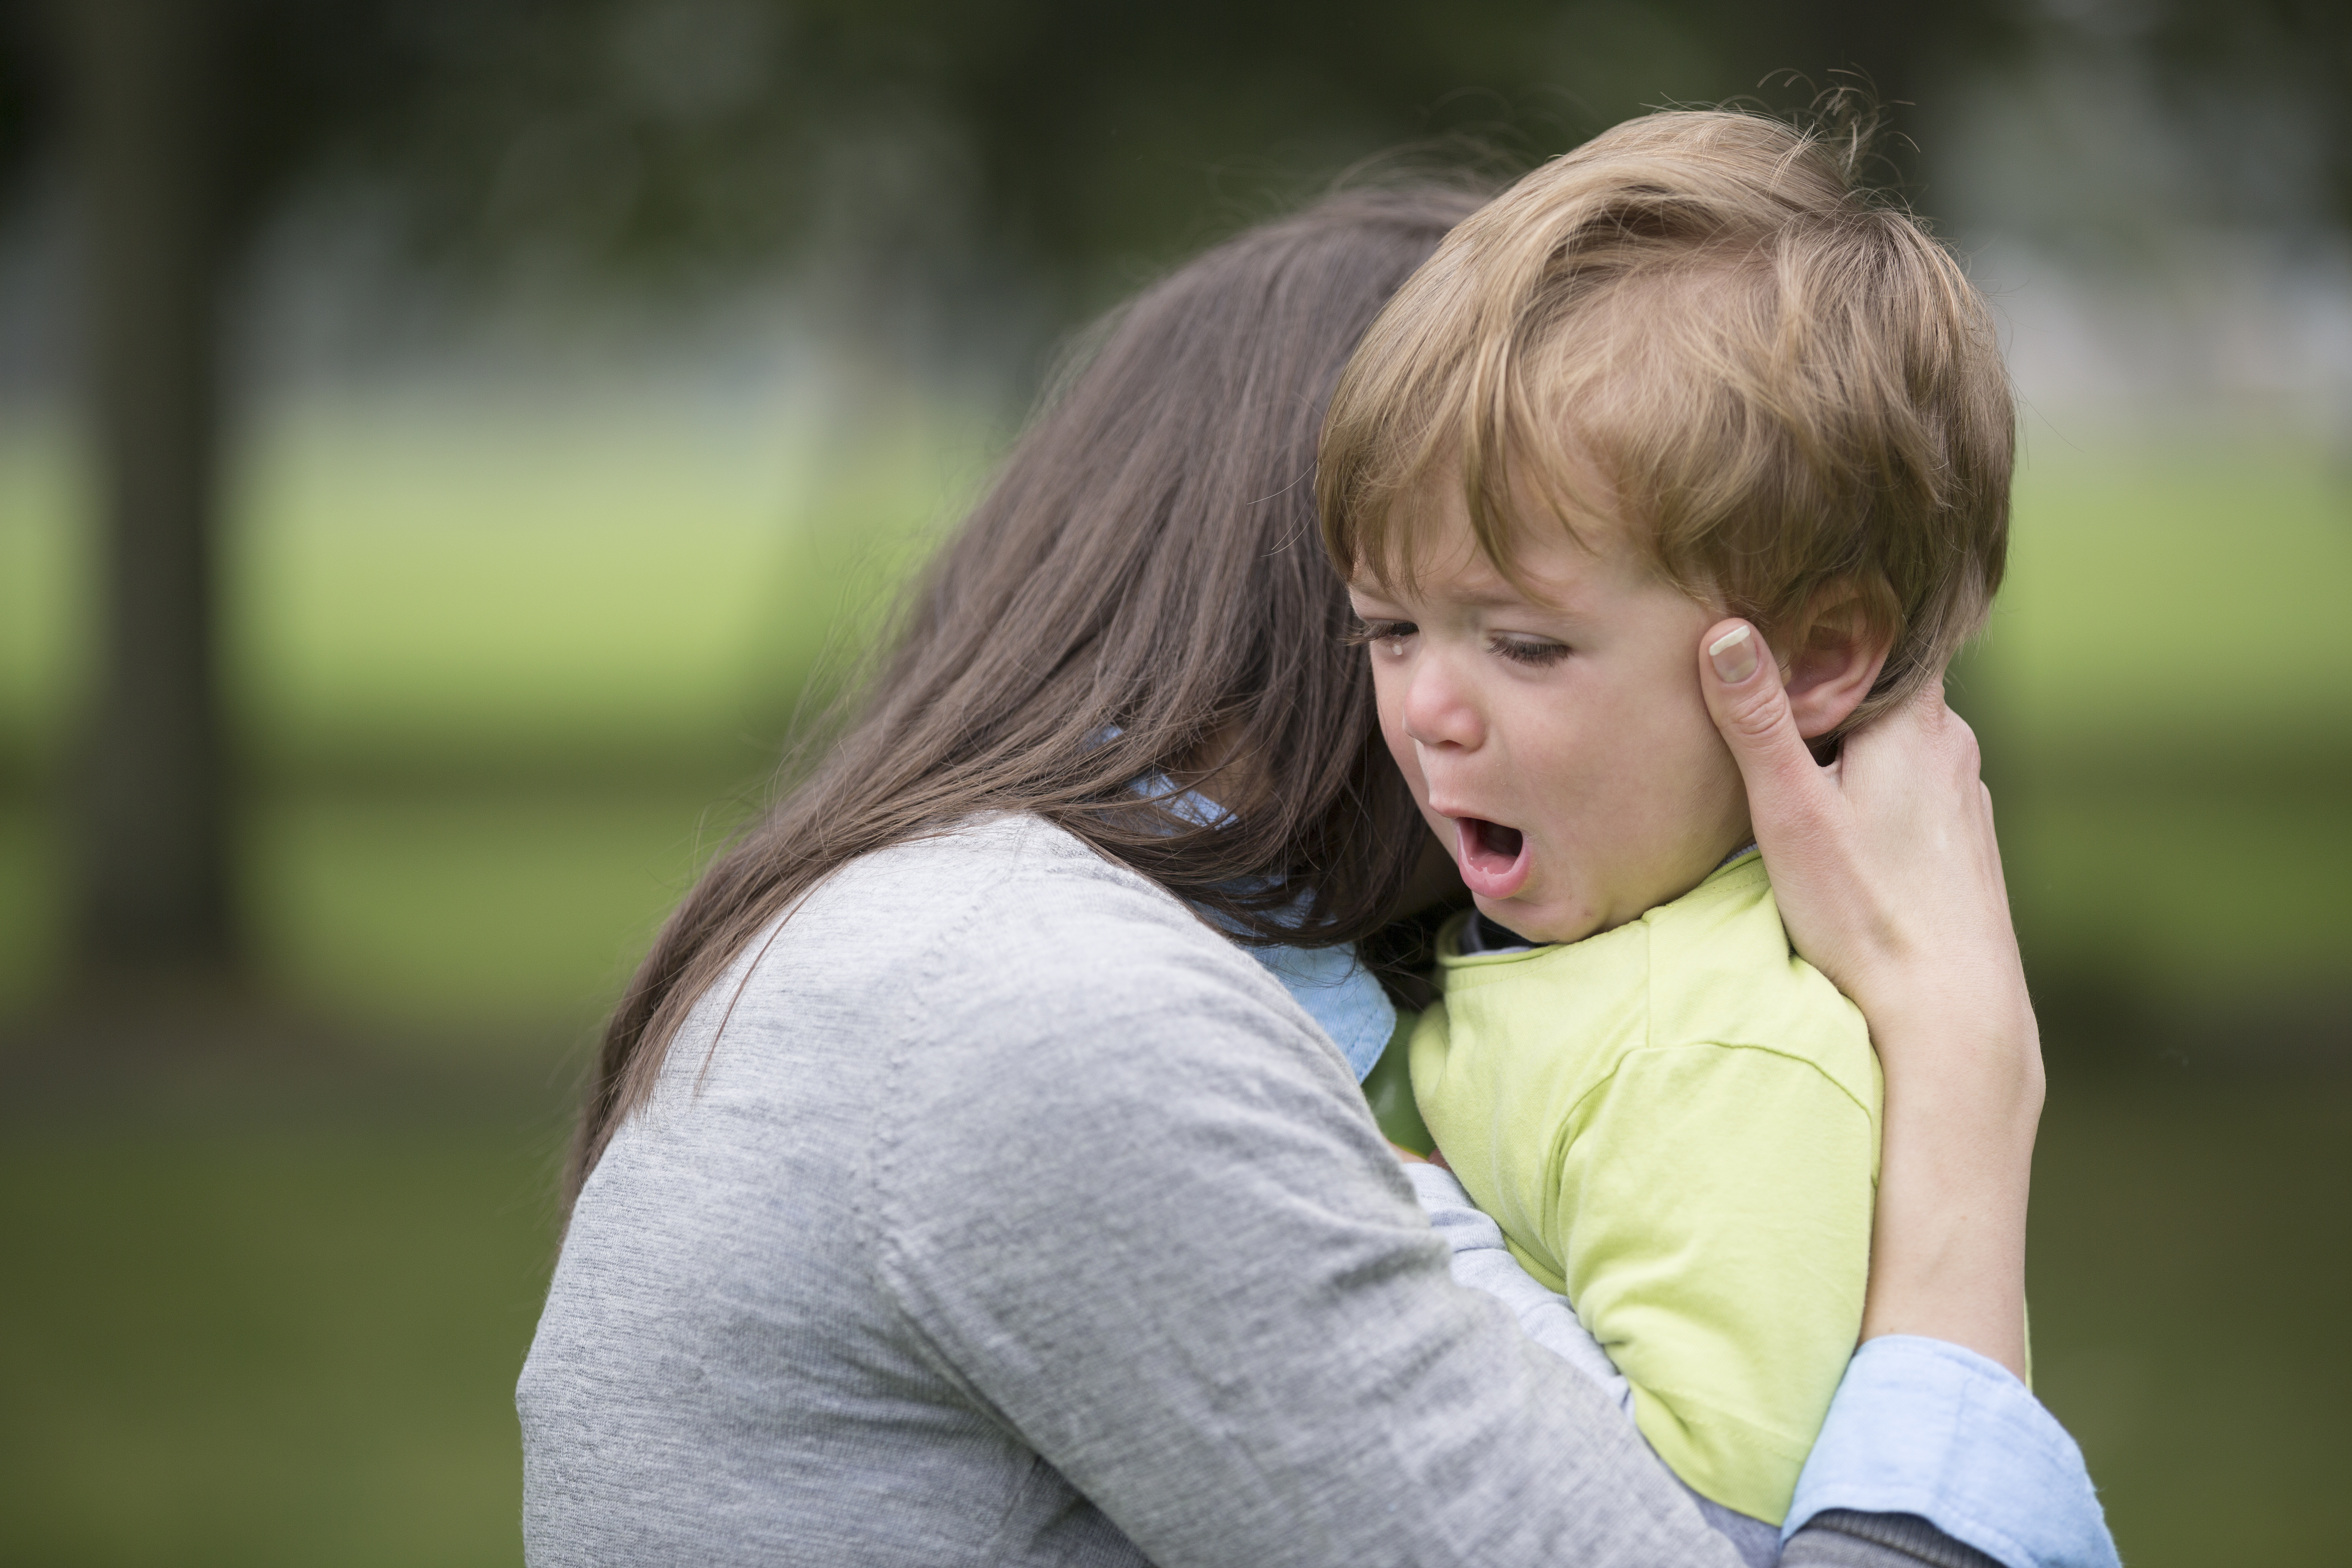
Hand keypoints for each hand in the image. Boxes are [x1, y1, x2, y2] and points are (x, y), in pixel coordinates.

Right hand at [1698, 621, 2040, 1376]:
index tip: (1781, 605)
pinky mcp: (1962, 842)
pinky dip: (1871, 783)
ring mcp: (1963, 796)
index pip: (1882, 628)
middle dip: (1827, 680)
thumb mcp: (1791, 811)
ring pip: (1896, 738)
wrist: (1950, 1014)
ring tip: (1793, 752)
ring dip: (1849, 738)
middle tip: (1763, 680)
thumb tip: (1727, 629)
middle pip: (1882, 685)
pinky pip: (1910, 784)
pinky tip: (1840, 819)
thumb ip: (1757, 718)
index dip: (1832, 613)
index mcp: (1916, 720)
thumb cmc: (1867, 916)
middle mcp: (1953, 746)